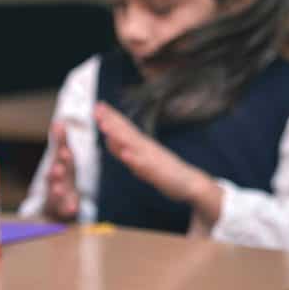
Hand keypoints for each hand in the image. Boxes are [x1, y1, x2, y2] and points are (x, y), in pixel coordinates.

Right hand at [44, 121, 79, 220]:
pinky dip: (68, 208)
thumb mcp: (62, 158)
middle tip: (58, 168)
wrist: (54, 203)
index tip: (64, 143)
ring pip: (56, 192)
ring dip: (57, 190)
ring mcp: (58, 194)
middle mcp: (56, 179)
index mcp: (59, 164)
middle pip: (55, 174)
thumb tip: (59, 122)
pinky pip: (65, 209)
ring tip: (59, 189)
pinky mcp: (62, 208)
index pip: (59, 154)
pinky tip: (72, 208)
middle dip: (56, 170)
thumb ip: (60, 141)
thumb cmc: (61, 175)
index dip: (61, 147)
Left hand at [93, 102, 217, 208]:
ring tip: (105, 125)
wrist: (190, 184)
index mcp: (143, 144)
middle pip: (127, 131)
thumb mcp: (141, 160)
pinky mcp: (157, 172)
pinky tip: (125, 154)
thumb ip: (126, 151)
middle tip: (98, 107)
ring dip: (118, 135)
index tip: (99, 105)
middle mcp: (147, 148)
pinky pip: (144, 165)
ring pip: (133, 145)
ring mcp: (152, 158)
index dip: (112, 116)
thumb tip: (109, 140)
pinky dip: (134, 159)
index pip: (125, 127)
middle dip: (111, 119)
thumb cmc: (167, 172)